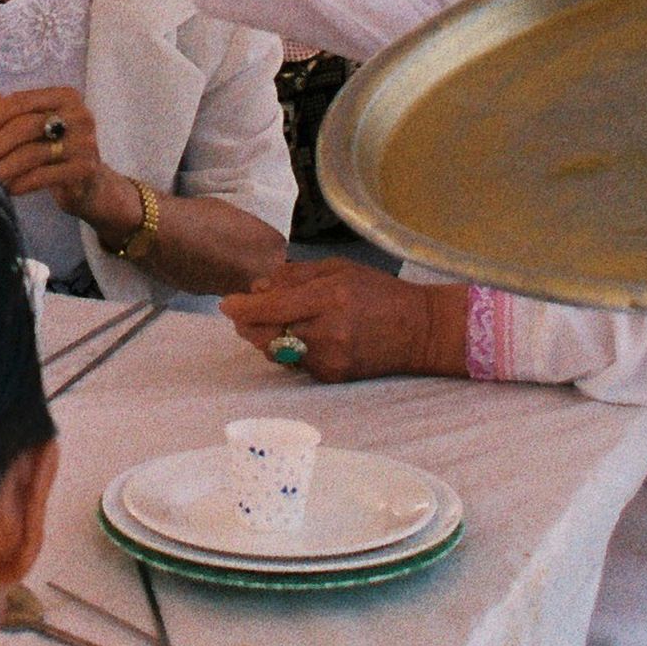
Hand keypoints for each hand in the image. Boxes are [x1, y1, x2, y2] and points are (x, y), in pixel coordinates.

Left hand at [0, 86, 113, 222]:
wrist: (90, 185)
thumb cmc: (56, 149)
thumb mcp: (32, 126)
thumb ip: (8, 110)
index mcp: (65, 96)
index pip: (21, 101)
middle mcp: (80, 115)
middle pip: (26, 126)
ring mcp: (85, 142)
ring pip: (32, 153)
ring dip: (3, 167)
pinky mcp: (85, 169)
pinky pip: (43, 176)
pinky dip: (20, 183)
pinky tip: (7, 189)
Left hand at [221, 256, 462, 382]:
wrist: (419, 331)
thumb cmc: (379, 293)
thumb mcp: (339, 269)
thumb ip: (295, 277)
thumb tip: (258, 287)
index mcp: (328, 298)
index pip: (270, 308)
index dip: (242, 308)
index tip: (226, 304)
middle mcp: (326, 331)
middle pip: (264, 335)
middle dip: (247, 324)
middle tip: (243, 313)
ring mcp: (329, 358)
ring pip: (276, 351)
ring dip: (266, 337)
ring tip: (276, 321)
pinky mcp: (332, 376)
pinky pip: (295, 364)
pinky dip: (289, 349)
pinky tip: (303, 336)